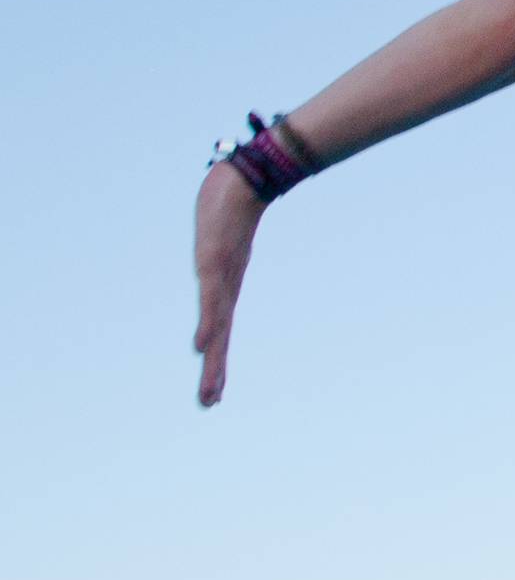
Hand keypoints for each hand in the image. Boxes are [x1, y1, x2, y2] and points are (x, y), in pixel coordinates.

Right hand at [193, 161, 269, 406]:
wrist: (247, 176)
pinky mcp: (215, 262)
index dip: (217, 358)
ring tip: (210, 388)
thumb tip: (218, 246)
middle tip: (210, 403)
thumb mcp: (221, 237)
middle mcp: (225, 286)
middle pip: (220, 335)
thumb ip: (219, 248)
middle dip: (215, 370)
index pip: (220, 329)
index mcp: (226, 285)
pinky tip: (201, 346)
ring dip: (214, 358)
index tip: (215, 388)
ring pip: (217, 324)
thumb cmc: (233, 205)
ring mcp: (220, 275)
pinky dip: (207, 322)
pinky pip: (210, 298)